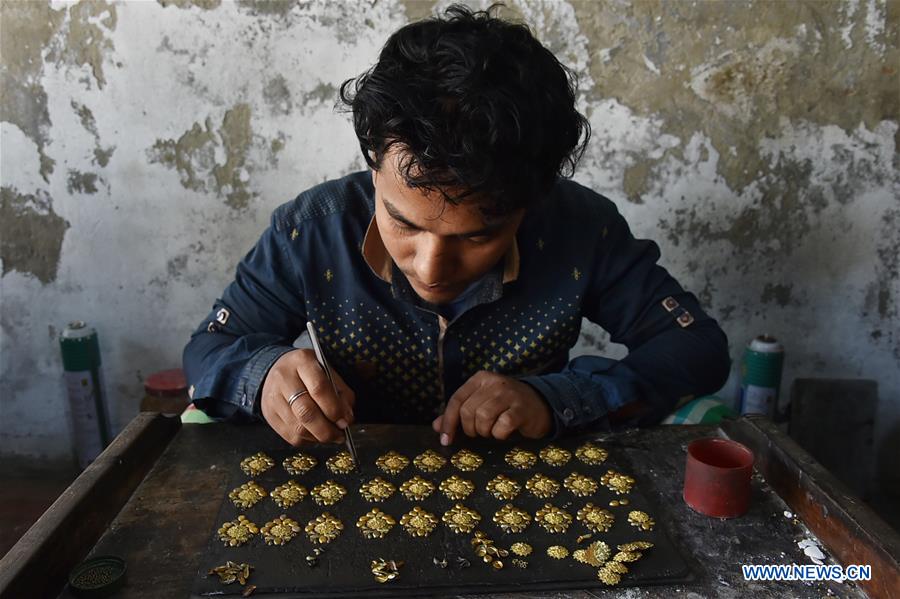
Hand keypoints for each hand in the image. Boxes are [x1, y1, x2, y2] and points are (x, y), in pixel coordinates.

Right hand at [260, 349, 355, 445]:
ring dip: (319, 437)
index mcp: (302, 361)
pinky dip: (308, 440)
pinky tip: (316, 435)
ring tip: (331, 435)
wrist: (278, 370)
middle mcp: (284, 378)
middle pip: (305, 411)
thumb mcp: (328, 372)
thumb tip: (346, 419)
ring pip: (298, 428)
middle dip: (327, 429)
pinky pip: (291, 436)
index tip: (346, 420)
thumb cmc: (309, 372)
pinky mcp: (269, 415)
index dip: (334, 409)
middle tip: (340, 434)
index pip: (319, 388)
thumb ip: (341, 393)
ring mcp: (273, 398)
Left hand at [432, 371, 551, 444]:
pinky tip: (504, 432)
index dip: (448, 422)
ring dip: (485, 431)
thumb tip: (437, 426)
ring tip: (491, 431)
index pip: (456, 400)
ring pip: (483, 417)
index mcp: (480, 379)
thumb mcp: (481, 404)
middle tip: (479, 432)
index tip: (446, 440)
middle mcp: (494, 383)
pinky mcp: (522, 408)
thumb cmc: (506, 406)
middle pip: (468, 411)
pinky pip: (502, 426)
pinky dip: (499, 434)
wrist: (541, 405)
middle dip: (470, 428)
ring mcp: (509, 394)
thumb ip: (458, 413)